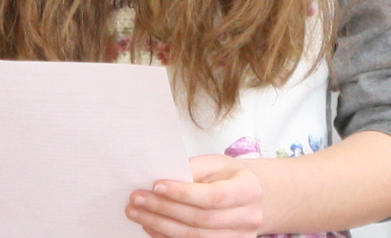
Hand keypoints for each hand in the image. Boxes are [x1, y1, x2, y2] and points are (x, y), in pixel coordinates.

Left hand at [126, 154, 262, 237]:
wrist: (252, 195)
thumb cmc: (229, 175)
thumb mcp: (216, 163)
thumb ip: (193, 169)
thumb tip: (163, 178)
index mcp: (247, 190)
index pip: (212, 196)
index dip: (183, 193)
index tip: (156, 185)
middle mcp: (247, 218)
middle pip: (200, 220)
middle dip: (164, 209)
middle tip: (137, 199)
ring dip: (161, 226)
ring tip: (137, 214)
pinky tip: (151, 227)